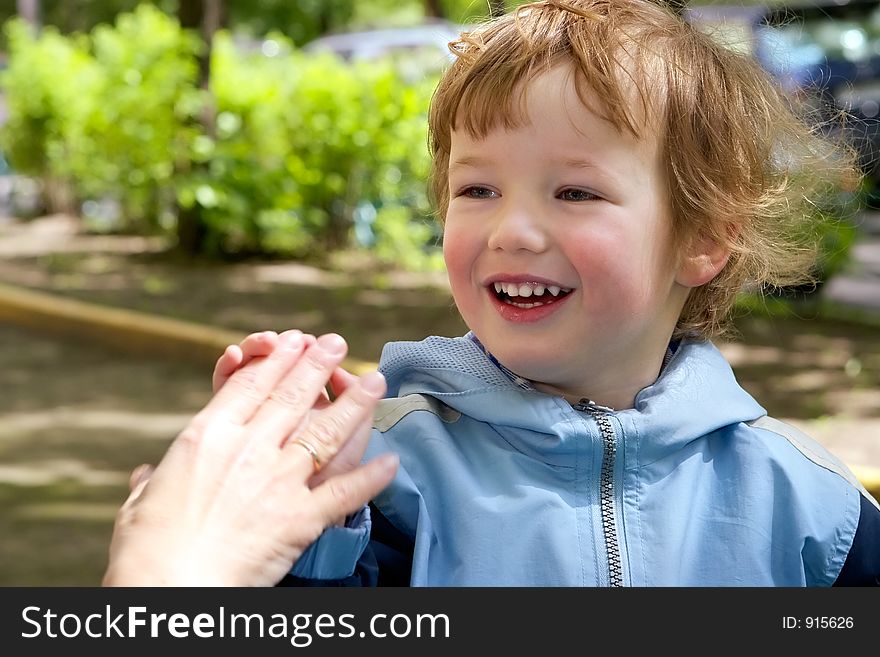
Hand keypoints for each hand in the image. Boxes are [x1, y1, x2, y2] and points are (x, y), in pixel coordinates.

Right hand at [103, 331, 397, 586]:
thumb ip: (150, 483)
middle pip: (291, 397)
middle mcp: (247, 449)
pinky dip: (371, 477)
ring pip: (325, 431)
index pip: (250, 385)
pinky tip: (391, 462)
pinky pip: (345, 492)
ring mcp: (278, 481)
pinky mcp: (300, 518)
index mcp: (206, 437)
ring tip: (375, 379)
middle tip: (336, 343)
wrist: (167, 587)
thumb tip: (144, 476)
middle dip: (318, 365)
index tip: (294, 342)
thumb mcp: (139, 504)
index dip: (277, 360)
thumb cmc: (144, 548)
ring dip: (354, 404)